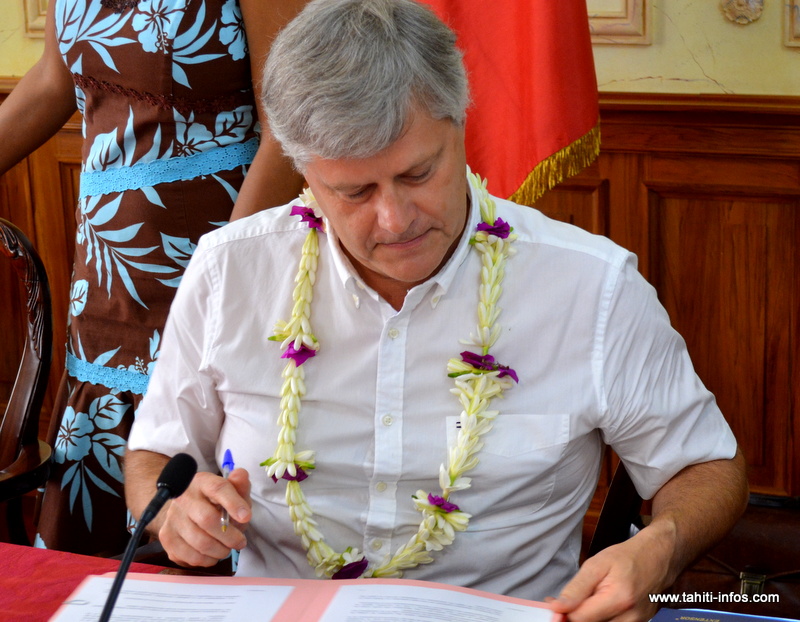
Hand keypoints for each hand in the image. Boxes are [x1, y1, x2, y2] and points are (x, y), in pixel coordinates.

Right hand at [156, 468, 251, 567]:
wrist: (187, 511)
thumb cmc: (216, 502)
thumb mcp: (232, 492)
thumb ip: (240, 485)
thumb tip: (241, 475)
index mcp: (202, 482)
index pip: (217, 488)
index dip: (233, 503)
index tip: (247, 517)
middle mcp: (183, 497)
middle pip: (207, 519)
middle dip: (229, 535)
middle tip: (240, 542)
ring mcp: (172, 518)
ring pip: (200, 542)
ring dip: (220, 550)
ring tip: (226, 548)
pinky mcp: (167, 537)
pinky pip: (190, 556)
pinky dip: (207, 560)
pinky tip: (212, 553)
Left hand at [549, 525, 673, 621]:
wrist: (657, 558)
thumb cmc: (626, 558)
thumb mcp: (596, 565)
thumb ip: (577, 588)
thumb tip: (558, 607)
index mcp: (619, 599)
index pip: (581, 618)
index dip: (563, 613)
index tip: (552, 605)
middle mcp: (630, 617)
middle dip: (573, 615)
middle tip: (563, 603)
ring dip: (586, 617)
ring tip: (582, 601)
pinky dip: (599, 618)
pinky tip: (595, 605)